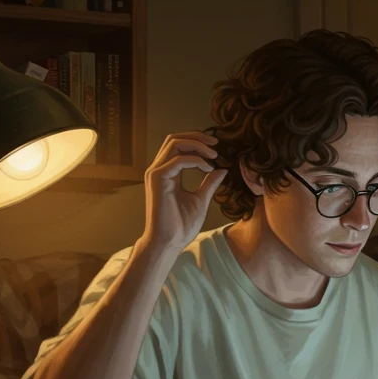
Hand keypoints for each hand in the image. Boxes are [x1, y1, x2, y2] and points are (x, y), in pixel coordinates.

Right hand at [139, 131, 227, 253]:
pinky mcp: (157, 179)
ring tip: (214, 154)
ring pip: (174, 143)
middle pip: (175, 138)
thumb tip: (221, 170)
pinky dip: (195, 160)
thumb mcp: (201, 200)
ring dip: (197, 144)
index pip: (179, 146)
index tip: (217, 148)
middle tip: (217, 142)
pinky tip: (208, 169)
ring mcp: (156, 173)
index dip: (197, 142)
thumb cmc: (181, 226)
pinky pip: (178, 160)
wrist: (168, 242)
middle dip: (197, 136)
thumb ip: (209, 184)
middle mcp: (160, 169)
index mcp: (168, 173)